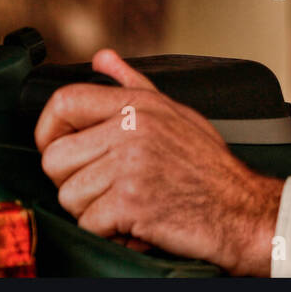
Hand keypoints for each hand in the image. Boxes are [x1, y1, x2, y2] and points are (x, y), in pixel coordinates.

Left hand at [34, 49, 283, 275]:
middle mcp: (132, 128)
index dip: (48, 130)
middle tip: (105, 188)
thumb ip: (134, 85)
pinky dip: (108, 233)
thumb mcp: (176, 113)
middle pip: (56, 158)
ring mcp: (131, 164)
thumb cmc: (209, 166)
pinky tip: (133, 224)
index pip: (64, 102)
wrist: (241, 209)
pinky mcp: (131, 201)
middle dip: (74, 181)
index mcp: (138, 105)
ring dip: (92, 211)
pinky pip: (88, 223)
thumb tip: (104, 58)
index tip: (59, 148)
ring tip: (125, 205)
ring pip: (69, 195)